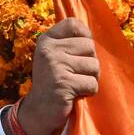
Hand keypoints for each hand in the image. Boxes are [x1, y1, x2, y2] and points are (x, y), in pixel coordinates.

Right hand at [17, 18, 99, 134]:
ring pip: (94, 65)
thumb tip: (95, 35)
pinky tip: (75, 94)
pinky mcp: (63, 83)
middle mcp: (49, 50)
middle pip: (90, 46)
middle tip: (76, 74)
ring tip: (76, 84)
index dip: (85, 36)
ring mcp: (55, 66)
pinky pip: (92, 83)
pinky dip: (89, 92)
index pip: (73, 24)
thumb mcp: (55, 57)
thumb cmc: (54, 82)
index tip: (80, 51)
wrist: (39, 111)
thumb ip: (70, 43)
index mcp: (46, 40)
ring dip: (90, 78)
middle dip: (90, 62)